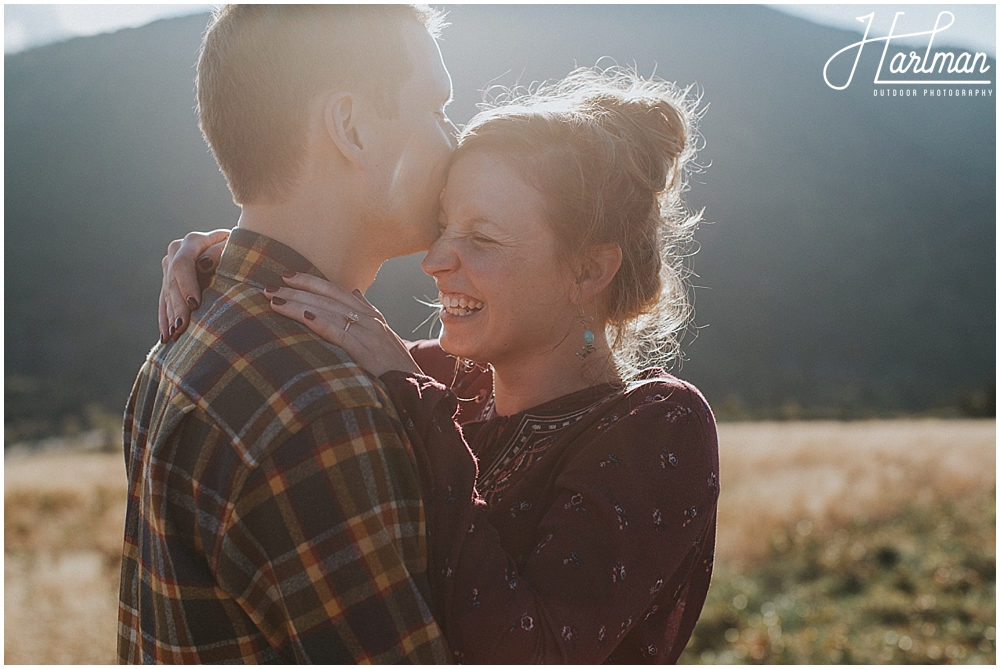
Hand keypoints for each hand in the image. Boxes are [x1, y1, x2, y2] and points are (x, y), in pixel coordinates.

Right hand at [159, 229, 229, 341]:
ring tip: (173, 336)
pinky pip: (164, 301)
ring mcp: (169, 265)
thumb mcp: (235, 247)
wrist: (233, 246)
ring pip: (166, 294)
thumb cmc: (240, 248)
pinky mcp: (168, 279)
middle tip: (181, 327)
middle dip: (177, 307)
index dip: (187, 285)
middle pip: (172, 282)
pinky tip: (165, 337)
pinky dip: (165, 319)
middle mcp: (176, 251)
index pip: (182, 264)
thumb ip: (220, 253)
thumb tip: (204, 264)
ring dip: (169, 316)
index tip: (194, 304)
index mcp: (193, 241)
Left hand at [268, 273, 421, 377]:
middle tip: (269, 286)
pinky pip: (341, 333)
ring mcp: (370, 333)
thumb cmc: (397, 367)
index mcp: (372, 316)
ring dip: (299, 304)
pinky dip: (321, 322)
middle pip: (328, 297)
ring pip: (329, 311)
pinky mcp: (368, 351)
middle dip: (297, 290)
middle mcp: (370, 320)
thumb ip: (369, 315)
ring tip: (275, 300)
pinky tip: (304, 315)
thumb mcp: (384, 336)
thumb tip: (355, 292)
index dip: (312, 281)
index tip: (288, 275)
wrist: (417, 389)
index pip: (337, 291)